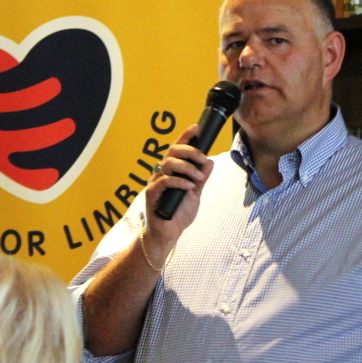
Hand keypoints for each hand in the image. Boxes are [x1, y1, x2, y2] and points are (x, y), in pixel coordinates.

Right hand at [142, 124, 214, 255]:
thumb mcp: (195, 194)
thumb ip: (200, 178)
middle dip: (189, 151)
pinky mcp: (152, 195)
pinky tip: (189, 187)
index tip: (196, 127)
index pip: (176, 149)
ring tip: (197, 178)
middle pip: (172, 152)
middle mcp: (160, 174)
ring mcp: (155, 183)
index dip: (185, 136)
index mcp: (170, 171)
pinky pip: (164, 181)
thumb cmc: (178, 214)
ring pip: (168, 164)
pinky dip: (179, 181)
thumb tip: (209, 162)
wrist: (169, 235)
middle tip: (202, 159)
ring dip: (187, 168)